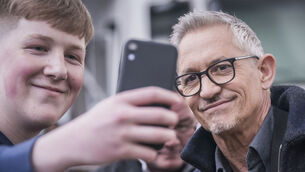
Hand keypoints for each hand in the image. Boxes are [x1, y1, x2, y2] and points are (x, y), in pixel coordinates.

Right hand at [32, 87, 184, 170]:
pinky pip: (149, 152)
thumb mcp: (110, 104)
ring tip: (167, 137)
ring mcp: (123, 133)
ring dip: (168, 137)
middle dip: (173, 119)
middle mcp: (123, 115)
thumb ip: (131, 102)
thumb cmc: (95, 122)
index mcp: (121, 100)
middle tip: (174, 122)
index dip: (170, 96)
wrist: (73, 141)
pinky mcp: (121, 150)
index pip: (153, 93)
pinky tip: (150, 150)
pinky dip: (154, 152)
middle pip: (161, 114)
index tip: (177, 101)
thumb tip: (156, 101)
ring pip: (159, 135)